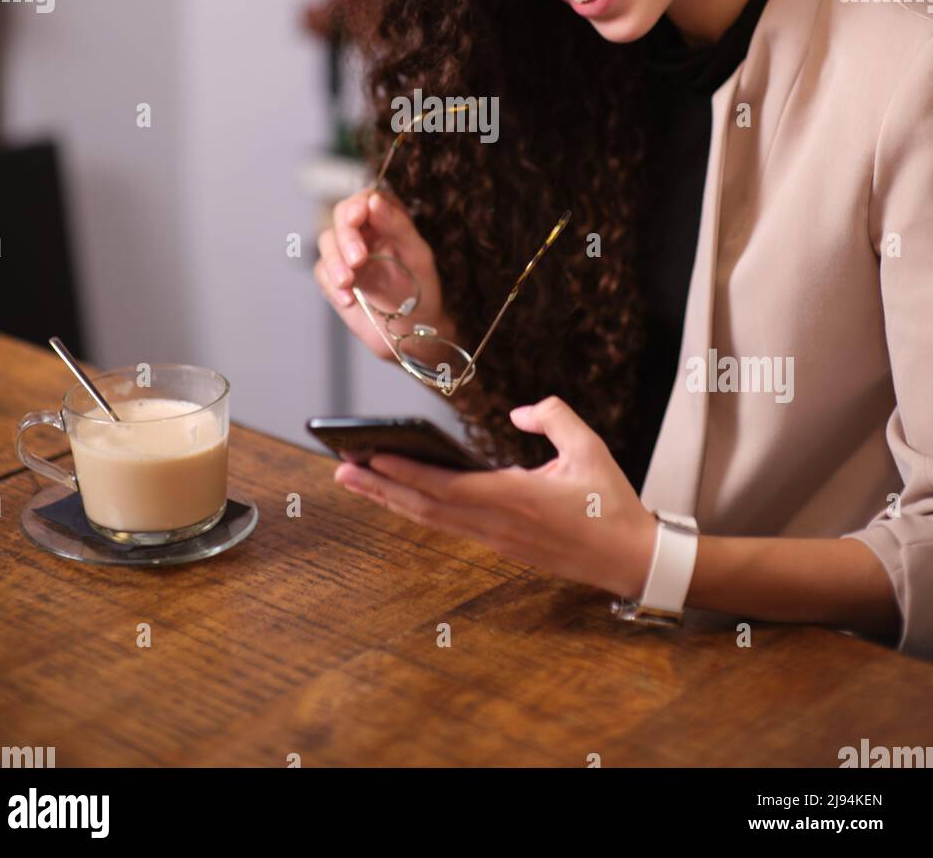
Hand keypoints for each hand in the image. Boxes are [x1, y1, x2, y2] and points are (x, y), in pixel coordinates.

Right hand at [315, 185, 456, 362]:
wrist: (411, 332)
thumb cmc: (421, 290)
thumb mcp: (417, 255)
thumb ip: (397, 226)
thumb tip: (373, 201)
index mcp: (386, 221)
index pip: (366, 199)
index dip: (358, 204)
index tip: (358, 216)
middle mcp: (364, 233)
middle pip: (341, 218)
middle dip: (346, 237)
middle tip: (358, 260)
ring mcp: (346, 256)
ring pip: (327, 243)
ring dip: (335, 262)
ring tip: (348, 281)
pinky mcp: (333, 279)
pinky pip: (323, 274)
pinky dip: (332, 285)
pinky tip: (348, 299)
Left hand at [333, 395, 657, 600]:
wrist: (629, 559)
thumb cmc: (610, 502)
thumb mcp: (590, 447)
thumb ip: (553, 416)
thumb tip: (521, 410)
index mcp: (515, 498)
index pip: (446, 486)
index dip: (406, 472)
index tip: (371, 456)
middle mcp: (496, 523)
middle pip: (425, 506)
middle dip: (380, 487)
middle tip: (340, 469)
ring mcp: (495, 539)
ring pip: (432, 519)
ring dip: (391, 499)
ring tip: (356, 479)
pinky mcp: (501, 545)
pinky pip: (448, 526)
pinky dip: (418, 509)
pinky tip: (400, 496)